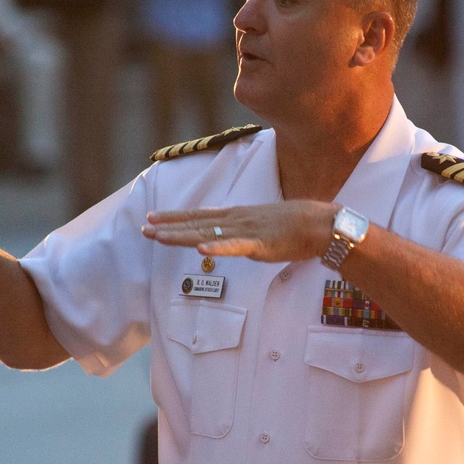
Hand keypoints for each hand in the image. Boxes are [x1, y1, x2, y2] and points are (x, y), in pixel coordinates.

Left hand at [142, 200, 338, 262]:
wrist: (319, 224)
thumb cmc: (295, 224)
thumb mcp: (261, 222)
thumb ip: (241, 226)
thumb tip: (224, 227)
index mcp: (238, 215)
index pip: (200, 215)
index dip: (176, 217)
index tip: (154, 218)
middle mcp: (236, 219)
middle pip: (197, 223)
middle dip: (169, 226)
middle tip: (144, 228)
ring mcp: (246, 230)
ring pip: (208, 233)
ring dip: (182, 235)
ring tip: (159, 236)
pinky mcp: (260, 243)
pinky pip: (235, 247)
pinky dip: (217, 248)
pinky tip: (200, 249)